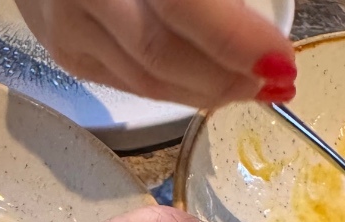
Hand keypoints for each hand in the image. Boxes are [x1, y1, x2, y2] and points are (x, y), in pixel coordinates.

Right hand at [13, 0, 296, 108]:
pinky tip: (206, 84)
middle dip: (226, 76)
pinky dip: (172, 88)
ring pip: (144, 78)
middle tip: (274, 81)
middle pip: (162, 54)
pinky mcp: (63, 48)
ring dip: (204, 90)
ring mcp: (66, 23)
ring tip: (249, 86)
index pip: (182, 5)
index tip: (281, 59)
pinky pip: (125, 81)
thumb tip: (258, 22)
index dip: (235, 40)